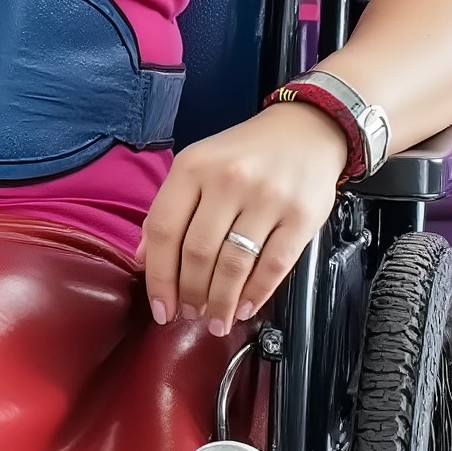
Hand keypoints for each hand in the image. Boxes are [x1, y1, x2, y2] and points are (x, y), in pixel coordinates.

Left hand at [138, 99, 349, 333]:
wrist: (307, 130)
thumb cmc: (244, 154)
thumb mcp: (198, 166)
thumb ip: (170, 208)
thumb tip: (144, 258)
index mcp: (192, 167)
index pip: (163, 230)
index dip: (158, 277)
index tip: (160, 307)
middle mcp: (228, 180)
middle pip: (197, 252)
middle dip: (190, 294)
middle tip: (190, 315)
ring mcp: (267, 197)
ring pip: (234, 264)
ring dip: (221, 302)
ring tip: (216, 320)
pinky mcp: (302, 215)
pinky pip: (274, 265)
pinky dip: (256, 293)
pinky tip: (245, 307)